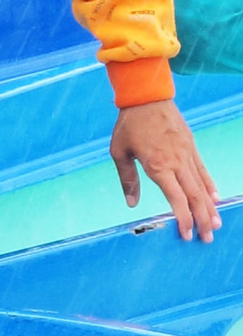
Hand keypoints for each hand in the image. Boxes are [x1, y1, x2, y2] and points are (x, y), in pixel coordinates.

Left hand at [110, 101, 219, 241]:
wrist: (147, 96)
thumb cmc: (129, 124)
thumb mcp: (119, 152)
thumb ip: (128, 179)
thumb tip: (131, 203)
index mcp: (158, 166)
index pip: (176, 199)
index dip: (183, 219)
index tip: (186, 234)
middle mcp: (177, 162)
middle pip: (194, 197)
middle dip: (202, 220)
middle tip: (207, 238)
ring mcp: (187, 154)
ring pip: (202, 186)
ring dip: (210, 207)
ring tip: (216, 225)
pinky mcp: (191, 147)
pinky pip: (203, 170)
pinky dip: (210, 186)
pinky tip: (215, 198)